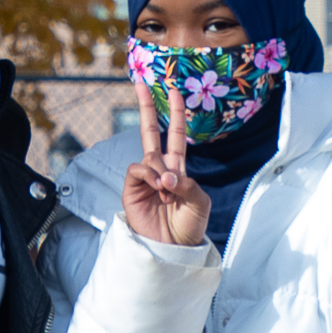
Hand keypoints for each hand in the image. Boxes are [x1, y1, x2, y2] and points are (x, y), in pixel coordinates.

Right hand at [120, 81, 211, 248]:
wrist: (173, 248)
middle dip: (146, 107)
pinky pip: (138, 168)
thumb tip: (165, 175)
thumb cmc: (189, 227)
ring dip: (161, 171)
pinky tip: (157, 188)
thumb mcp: (200, 203)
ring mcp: (144, 178)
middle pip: (150, 131)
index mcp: (178, 168)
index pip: (174, 134)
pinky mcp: (131, 188)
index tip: (174, 90)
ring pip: (149, 155)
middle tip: (142, 84)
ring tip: (167, 192)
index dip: (175, 113)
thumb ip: (187, 184)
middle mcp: (159, 169)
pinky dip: (149, 175)